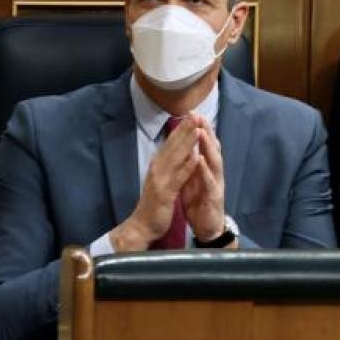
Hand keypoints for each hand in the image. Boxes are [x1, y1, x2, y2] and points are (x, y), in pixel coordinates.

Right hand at [110, 116, 200, 251]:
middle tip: (195, 113)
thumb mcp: (161, 181)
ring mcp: (159, 180)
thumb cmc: (154, 204)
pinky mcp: (164, 193)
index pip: (170, 143)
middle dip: (184, 129)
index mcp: (157, 165)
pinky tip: (195, 157)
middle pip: (172, 145)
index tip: (191, 114)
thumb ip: (168, 166)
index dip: (181, 128)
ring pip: (175, 158)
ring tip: (197, 129)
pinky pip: (177, 178)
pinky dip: (186, 167)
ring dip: (186, 143)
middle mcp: (156, 169)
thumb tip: (178, 152)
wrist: (142, 225)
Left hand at [180, 114, 228, 242]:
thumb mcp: (194, 181)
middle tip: (199, 115)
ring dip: (207, 146)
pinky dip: (205, 170)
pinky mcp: (214, 197)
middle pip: (212, 149)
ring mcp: (216, 184)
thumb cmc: (200, 204)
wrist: (208, 228)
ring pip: (214, 162)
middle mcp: (214, 173)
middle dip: (206, 132)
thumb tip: (187, 148)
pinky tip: (201, 159)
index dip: (200, 130)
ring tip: (201, 131)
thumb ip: (192, 165)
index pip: (204, 146)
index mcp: (206, 169)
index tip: (192, 114)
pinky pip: (209, 182)